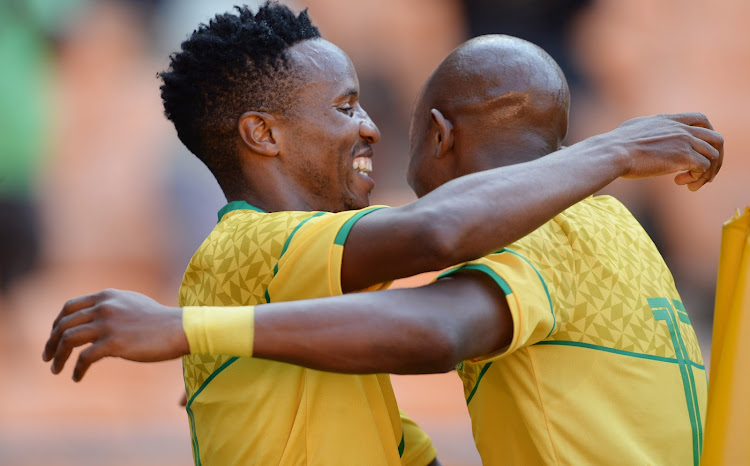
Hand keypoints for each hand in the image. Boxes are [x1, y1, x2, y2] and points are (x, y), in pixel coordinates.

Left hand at [42, 289, 187, 381]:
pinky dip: (77, 369)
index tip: (54, 337)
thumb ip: (111, 307)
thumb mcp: (132, 304)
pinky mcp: (114, 343)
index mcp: (107, 296)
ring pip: (69, 340)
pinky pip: (84, 358)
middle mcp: (104, 307)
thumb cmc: (159, 320)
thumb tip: (94, 319)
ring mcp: (108, 324)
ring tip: (55, 369)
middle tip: (47, 356)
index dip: (57, 323)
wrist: (180, 329)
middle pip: (64, 324)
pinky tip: (77, 377)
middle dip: (52, 342)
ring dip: (58, 356)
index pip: (69, 307)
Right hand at [605, 112, 723, 189]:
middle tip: (705, 174)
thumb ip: (644, 130)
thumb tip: (636, 136)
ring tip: (691, 184)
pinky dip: (698, 178)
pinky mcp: (683, 157)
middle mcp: (680, 128)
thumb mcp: (632, 129)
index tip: (700, 151)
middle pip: (716, 138)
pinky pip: (704, 167)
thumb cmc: (613, 146)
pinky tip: (682, 183)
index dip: (707, 136)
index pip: (701, 119)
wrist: (612, 153)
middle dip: (716, 158)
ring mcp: (684, 141)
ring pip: (713, 155)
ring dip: (706, 173)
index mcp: (668, 120)